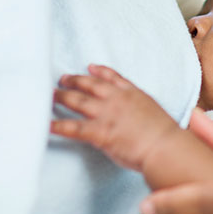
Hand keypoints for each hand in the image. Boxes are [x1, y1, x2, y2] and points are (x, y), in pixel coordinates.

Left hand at [51, 65, 180, 173]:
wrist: (165, 146)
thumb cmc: (165, 135)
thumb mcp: (155, 111)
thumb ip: (141, 107)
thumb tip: (135, 115)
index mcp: (132, 93)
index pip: (112, 77)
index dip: (98, 71)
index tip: (89, 67)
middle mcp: (116, 99)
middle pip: (89, 84)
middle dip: (73, 80)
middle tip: (62, 79)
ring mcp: (106, 114)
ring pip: (78, 101)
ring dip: (62, 97)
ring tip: (50, 95)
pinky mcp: (99, 132)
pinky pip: (73, 127)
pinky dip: (57, 125)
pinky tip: (46, 124)